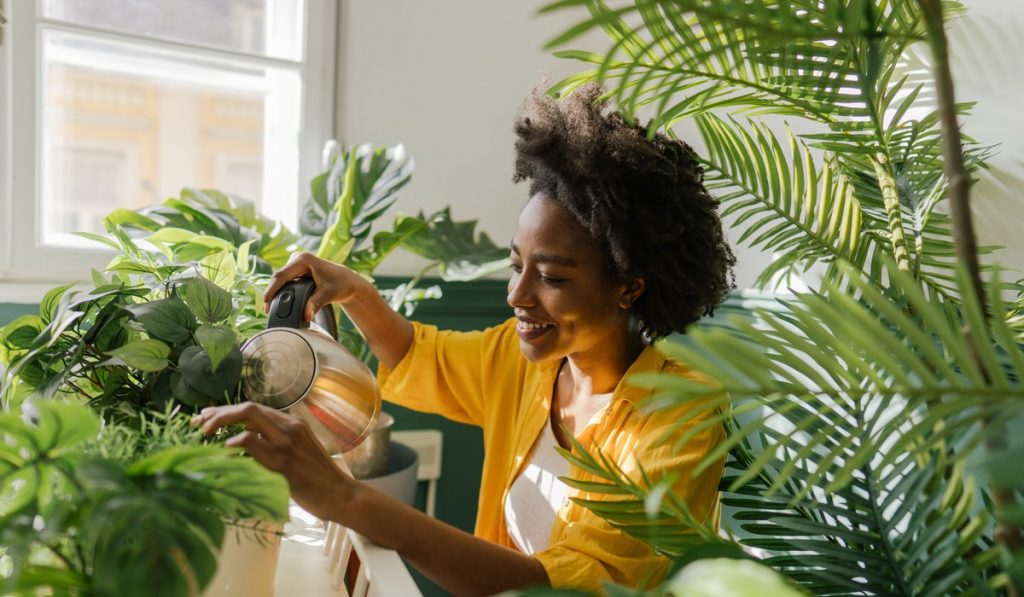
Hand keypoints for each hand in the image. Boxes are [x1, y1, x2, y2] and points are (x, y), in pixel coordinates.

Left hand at [193, 402, 353, 521]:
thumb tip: (242, 444)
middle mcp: (290, 427)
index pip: (254, 409)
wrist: (339, 494)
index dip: (226, 412)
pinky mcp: (283, 462)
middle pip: (248, 408)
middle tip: (199, 424)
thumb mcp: (297, 452)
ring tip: (205, 434)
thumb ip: (274, 443)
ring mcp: (287, 443)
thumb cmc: (316, 478)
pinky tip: (225, 450)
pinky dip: (235, 443)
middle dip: (219, 413)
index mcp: (292, 424)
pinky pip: (253, 443)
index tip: (206, 419)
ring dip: (221, 423)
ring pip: (249, 418)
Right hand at [264, 252, 368, 321]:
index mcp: (303, 259)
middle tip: (268, 312)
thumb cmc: (341, 284)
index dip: (271, 291)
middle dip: (272, 294)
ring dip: (276, 294)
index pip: (281, 276)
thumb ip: (316, 304)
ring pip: (280, 281)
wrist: (348, 282)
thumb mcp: (328, 294)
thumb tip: (306, 316)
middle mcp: (297, 259)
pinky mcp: (296, 271)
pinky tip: (278, 304)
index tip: (266, 305)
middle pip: (278, 278)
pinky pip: (284, 282)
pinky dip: (281, 293)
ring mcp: (295, 265)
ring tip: (271, 310)